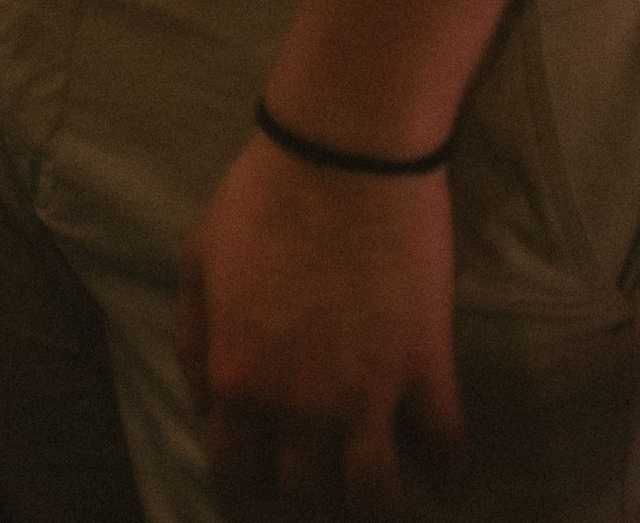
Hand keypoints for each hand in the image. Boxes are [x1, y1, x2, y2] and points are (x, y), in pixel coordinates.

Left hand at [179, 130, 461, 518]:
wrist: (344, 152)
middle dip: (308, 494)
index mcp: (238, 380)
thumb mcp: (197, 261)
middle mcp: (301, 406)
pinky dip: (446, 469)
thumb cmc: (261, 196)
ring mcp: (370, 396)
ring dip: (378, 506)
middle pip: (305, 494)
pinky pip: (446, 451)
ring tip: (384, 500)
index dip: (246, 487)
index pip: (236, 474)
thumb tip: (203, 409)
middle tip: (321, 481)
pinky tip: (442, 470)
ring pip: (377, 498)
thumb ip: (193, 343)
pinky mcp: (429, 373)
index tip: (260, 489)